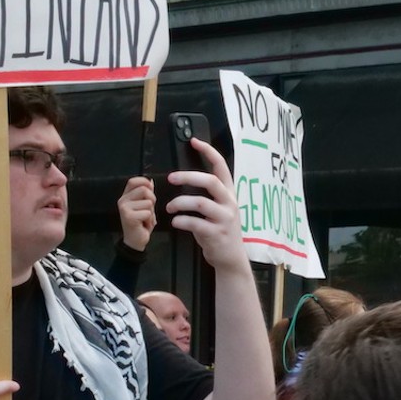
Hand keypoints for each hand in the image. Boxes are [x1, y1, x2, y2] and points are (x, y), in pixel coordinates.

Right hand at [116, 176, 155, 250]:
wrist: (135, 241)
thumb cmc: (141, 224)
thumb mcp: (146, 207)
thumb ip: (147, 195)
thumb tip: (150, 181)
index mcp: (126, 196)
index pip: (133, 181)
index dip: (144, 181)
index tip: (151, 187)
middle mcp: (123, 200)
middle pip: (144, 190)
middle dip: (152, 200)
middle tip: (150, 210)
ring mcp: (124, 208)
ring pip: (148, 203)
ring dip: (152, 212)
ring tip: (145, 219)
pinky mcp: (129, 216)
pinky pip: (148, 213)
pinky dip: (150, 220)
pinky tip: (144, 224)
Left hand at [166, 138, 250, 274]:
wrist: (230, 258)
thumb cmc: (219, 230)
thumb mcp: (218, 209)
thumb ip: (207, 195)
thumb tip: (183, 179)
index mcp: (229, 194)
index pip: (221, 167)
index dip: (209, 152)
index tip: (194, 141)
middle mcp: (229, 203)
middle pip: (211, 181)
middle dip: (188, 177)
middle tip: (171, 178)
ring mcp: (225, 219)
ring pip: (200, 202)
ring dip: (180, 202)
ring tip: (170, 207)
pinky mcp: (217, 233)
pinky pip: (195, 223)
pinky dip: (182, 221)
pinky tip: (176, 222)